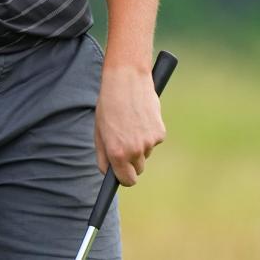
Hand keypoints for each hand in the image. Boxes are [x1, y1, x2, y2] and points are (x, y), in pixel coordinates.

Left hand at [94, 64, 166, 186]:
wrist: (127, 79)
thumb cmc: (109, 104)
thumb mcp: (99, 131)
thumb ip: (103, 155)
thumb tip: (108, 173)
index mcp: (117, 153)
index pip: (127, 180)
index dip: (124, 177)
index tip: (123, 173)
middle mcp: (134, 151)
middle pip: (138, 169)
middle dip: (132, 161)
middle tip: (125, 141)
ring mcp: (149, 142)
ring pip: (146, 153)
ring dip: (140, 144)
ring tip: (131, 123)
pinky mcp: (160, 133)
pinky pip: (154, 140)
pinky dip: (149, 133)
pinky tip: (142, 117)